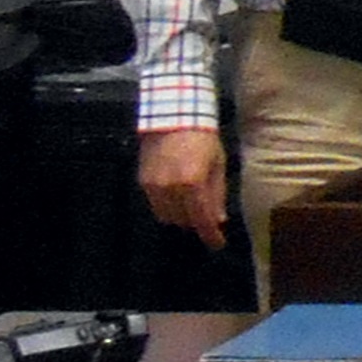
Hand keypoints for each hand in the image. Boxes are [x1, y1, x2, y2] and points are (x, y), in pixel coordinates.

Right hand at [138, 126, 228, 251]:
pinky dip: (168, 206)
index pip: (201, 219)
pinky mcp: (143, 182)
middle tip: (207, 217)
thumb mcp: (218, 164)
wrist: (174, 118)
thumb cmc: (204, 139)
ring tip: (192, 205)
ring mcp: (153, 186)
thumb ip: (217, 194)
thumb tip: (219, 220)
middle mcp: (170, 188)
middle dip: (197, 222)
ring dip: (181, 216)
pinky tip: (177, 197)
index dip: (210, 235)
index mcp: (193, 183)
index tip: (217, 244)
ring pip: (167, 216)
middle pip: (183, 220)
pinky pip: (155, 205)